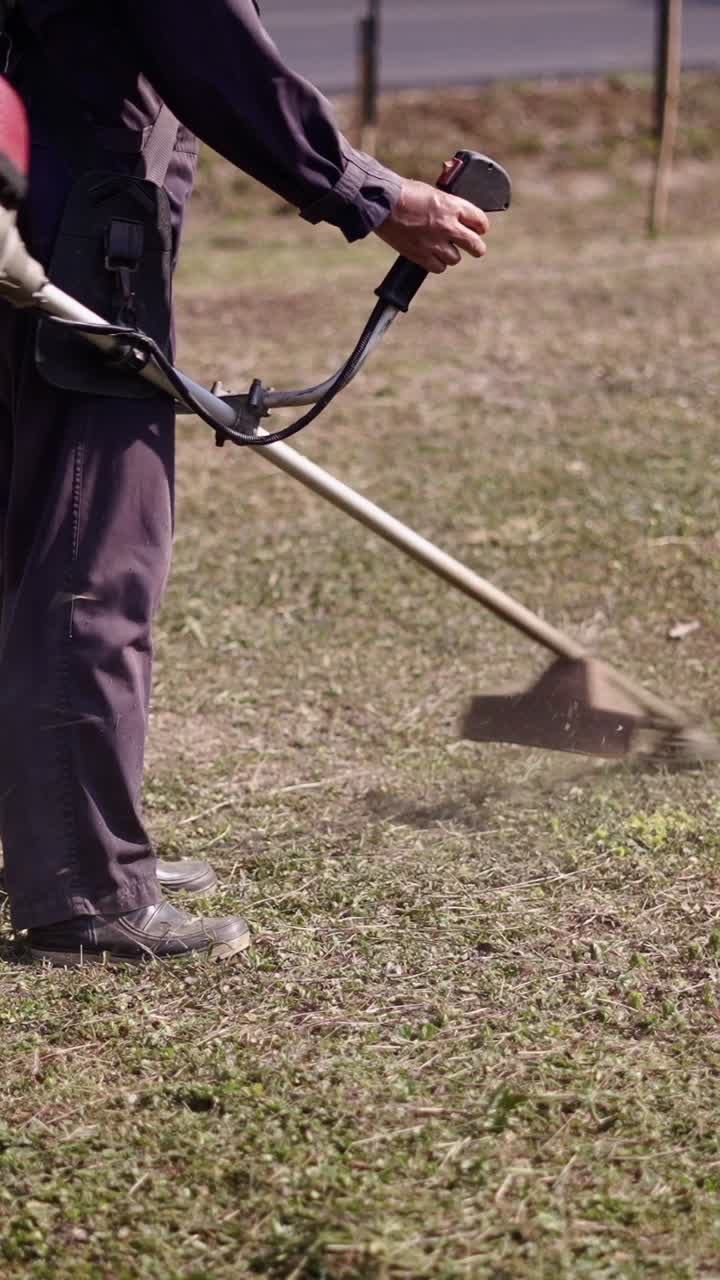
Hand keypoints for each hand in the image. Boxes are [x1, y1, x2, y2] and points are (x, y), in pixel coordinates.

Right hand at [374, 178, 488, 273]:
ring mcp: (434, 243)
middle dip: (476, 247)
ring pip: (456, 259)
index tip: (478, 229)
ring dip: (452, 255)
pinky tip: (433, 256)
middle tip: (475, 248)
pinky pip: (439, 268)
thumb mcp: (433, 192)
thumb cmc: (404, 193)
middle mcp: (447, 226)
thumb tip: (456, 216)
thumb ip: (447, 206)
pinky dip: (437, 264)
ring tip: (445, 249)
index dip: (481, 226)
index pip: (480, 221)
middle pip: (475, 245)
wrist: (383, 202)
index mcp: (452, 206)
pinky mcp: (421, 255)